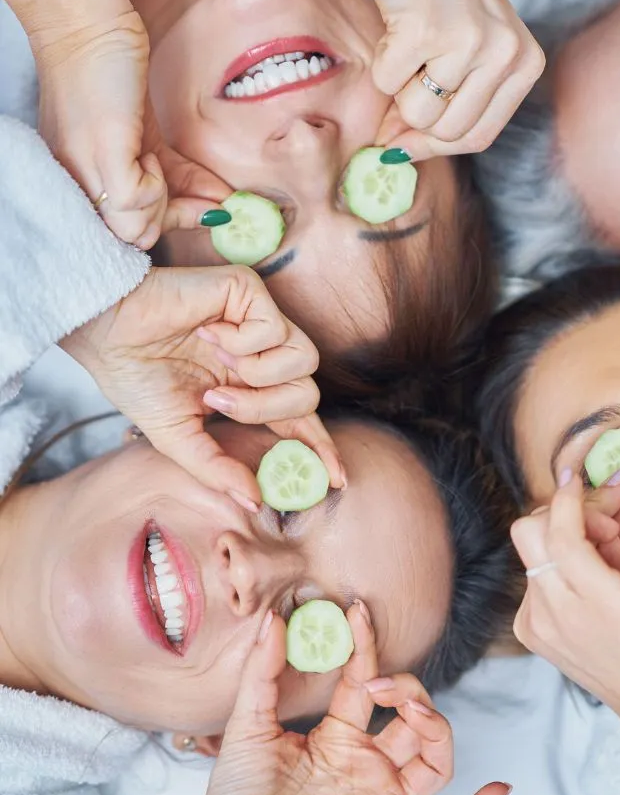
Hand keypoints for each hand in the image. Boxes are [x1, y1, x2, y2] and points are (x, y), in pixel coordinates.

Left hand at [32, 10, 226, 248]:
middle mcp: (80, 182)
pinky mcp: (105, 155)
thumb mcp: (141, 138)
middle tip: (199, 198)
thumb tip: (213, 208)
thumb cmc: (111, 74)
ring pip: (133, 226)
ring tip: (173, 171)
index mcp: (82, 179)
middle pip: (133, 234)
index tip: (202, 212)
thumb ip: (168, 175)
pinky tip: (152, 156)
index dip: (166, 223)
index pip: (126, 228)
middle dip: (172, 218)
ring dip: (166, 202)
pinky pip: (137, 200)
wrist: (88, 29)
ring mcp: (89, 171)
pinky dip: (157, 185)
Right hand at [59, 266, 343, 509]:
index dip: (321, 447)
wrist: (106, 332)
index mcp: (250, 388)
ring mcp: (262, 323)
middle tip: (219, 400)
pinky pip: (275, 330)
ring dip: (258, 376)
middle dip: (267, 408)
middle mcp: (263, 355)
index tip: (338, 479)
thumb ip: (217, 467)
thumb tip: (255, 501)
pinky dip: (239, 340)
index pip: (300, 420)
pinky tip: (209, 330)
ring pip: (305, 363)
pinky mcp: (253, 293)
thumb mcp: (178, 435)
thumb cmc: (136, 377)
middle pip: (308, 394)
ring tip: (216, 363)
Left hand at [192, 604, 509, 794]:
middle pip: (411, 717)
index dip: (368, 646)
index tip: (360, 610)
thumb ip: (261, 674)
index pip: (365, 681)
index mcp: (336, 739)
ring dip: (437, 730)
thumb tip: (272, 619)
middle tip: (382, 684)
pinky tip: (499, 789)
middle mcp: (367, 766)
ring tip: (417, 714)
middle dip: (407, 690)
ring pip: (434, 760)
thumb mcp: (246, 728)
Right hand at [368, 0, 544, 161]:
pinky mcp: (425, 30)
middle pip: (447, 132)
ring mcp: (468, 43)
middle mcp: (504, 56)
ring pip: (417, 113)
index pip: (478, 137)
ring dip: (399, 91)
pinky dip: (382, 63)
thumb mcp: (477, 51)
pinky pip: (388, 81)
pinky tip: (396, 32)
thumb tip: (400, 154)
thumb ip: (457, 103)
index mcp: (525, 66)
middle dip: (416, 121)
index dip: (437, 147)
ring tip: (409, 52)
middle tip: (405, 87)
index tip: (407, 145)